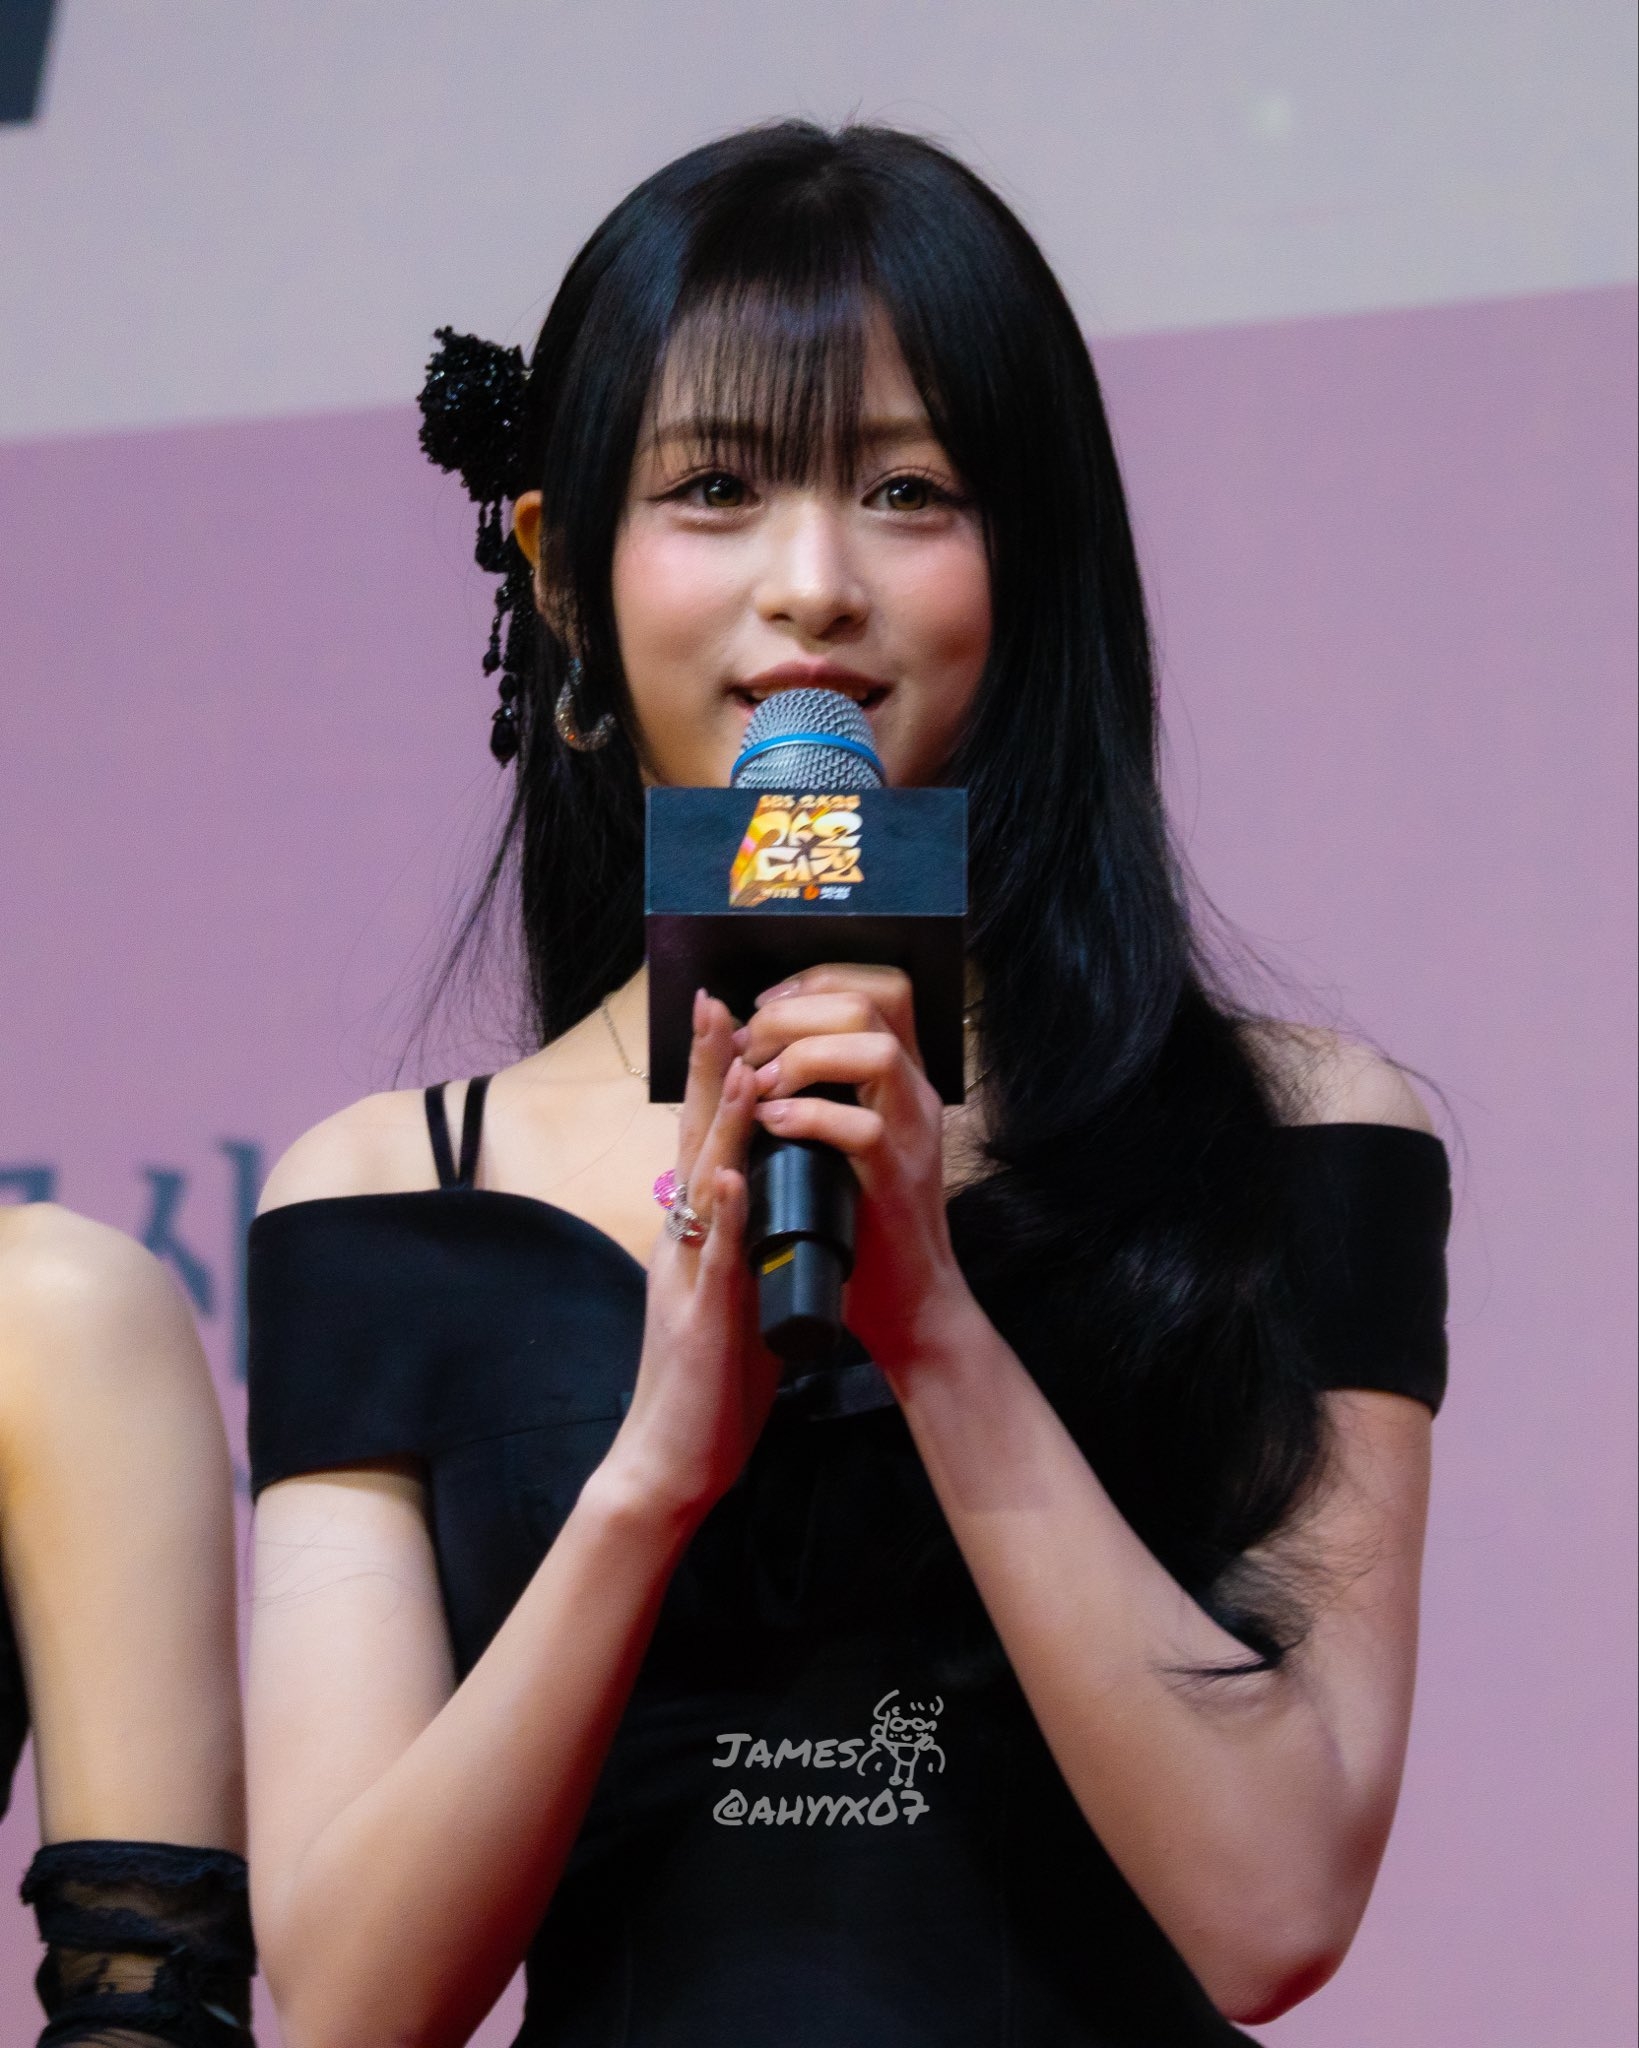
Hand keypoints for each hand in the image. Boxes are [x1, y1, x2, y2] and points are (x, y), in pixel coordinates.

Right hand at [605, 992, 779, 1522]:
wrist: (673, 1460)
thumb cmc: (712, 1382)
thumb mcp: (736, 1294)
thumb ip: (749, 1245)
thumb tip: (778, 1205)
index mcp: (693, 1233)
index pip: (706, 1139)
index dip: (715, 1078)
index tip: (728, 1017)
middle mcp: (682, 1240)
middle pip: (695, 1139)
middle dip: (708, 1070)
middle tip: (716, 1002)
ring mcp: (688, 1274)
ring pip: (704, 1183)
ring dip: (723, 1123)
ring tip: (739, 1062)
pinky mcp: (701, 1317)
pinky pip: (715, 1255)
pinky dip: (725, 1211)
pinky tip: (735, 1173)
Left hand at [737, 966, 976, 1373]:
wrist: (908, 1299)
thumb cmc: (862, 1219)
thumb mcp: (846, 1139)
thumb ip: (824, 1090)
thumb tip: (757, 1045)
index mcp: (902, 1077)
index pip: (881, 987)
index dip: (815, 980)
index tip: (763, 1006)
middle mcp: (916, 1093)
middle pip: (869, 1004)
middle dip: (794, 1013)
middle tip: (749, 1045)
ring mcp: (913, 1133)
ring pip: (873, 1049)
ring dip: (801, 1055)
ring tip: (760, 1083)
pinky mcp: (897, 1178)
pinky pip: (861, 1125)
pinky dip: (806, 1116)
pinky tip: (772, 1125)